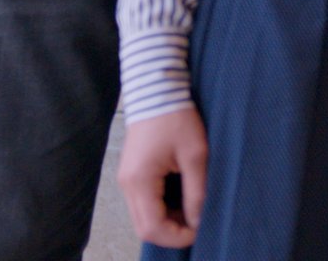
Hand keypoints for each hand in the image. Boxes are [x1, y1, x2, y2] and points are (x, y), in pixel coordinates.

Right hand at [119, 107, 207, 247]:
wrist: (157, 89)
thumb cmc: (177, 117)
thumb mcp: (196, 155)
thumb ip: (197, 191)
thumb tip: (199, 221)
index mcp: (140, 181)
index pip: (152, 228)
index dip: (176, 237)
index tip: (200, 231)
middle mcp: (127, 185)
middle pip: (144, 227)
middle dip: (172, 232)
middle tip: (198, 223)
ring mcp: (127, 180)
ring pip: (143, 217)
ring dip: (167, 221)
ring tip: (193, 210)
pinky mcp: (132, 174)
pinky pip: (144, 203)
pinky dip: (162, 208)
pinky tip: (183, 199)